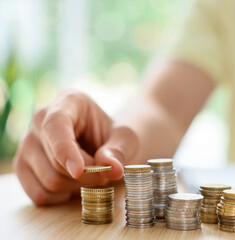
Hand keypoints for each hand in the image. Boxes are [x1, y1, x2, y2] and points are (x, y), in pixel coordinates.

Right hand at [13, 90, 137, 204]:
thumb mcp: (126, 138)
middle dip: (86, 174)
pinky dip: (62, 197)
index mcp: (68, 102)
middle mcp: (40, 120)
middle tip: (105, 173)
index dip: (65, 150)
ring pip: (48, 181)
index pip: (56, 125)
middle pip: (55, 160)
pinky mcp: (23, 167)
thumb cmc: (114, 135)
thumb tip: (112, 169)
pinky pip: (39, 195)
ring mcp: (27, 145)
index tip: (79, 170)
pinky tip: (74, 185)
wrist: (105, 142)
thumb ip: (119, 151)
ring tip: (91, 175)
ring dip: (77, 187)